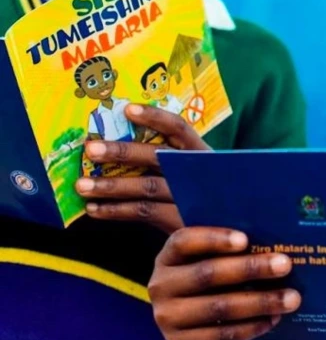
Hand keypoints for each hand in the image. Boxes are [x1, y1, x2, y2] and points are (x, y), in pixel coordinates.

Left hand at [76, 104, 209, 232]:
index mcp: (200, 153)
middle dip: (121, 152)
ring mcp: (190, 197)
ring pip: (145, 187)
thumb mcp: (197, 169)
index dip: (154, 117)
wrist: (230, 229)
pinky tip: (94, 209)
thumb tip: (126, 132)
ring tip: (81, 186)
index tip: (126, 109)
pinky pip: (143, 213)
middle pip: (157, 157)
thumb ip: (172, 155)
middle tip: (90, 149)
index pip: (179, 128)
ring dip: (110, 186)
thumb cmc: (205, 193)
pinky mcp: (181, 222)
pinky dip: (116, 211)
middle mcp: (197, 172)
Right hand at [149, 227, 301, 339]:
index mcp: (168, 257)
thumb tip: (274, 244)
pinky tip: (275, 319)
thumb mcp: (213, 266)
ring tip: (292, 298)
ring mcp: (168, 318)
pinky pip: (224, 334)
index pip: (183, 241)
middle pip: (207, 274)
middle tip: (285, 265)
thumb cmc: (212, 288)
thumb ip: (232, 253)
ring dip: (261, 301)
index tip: (245, 240)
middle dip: (250, 268)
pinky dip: (254, 325)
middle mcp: (161, 286)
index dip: (213, 239)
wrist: (196, 337)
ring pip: (220, 307)